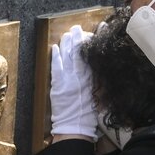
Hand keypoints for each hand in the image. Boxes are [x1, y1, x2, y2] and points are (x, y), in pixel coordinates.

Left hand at [50, 24, 97, 139]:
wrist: (75, 127)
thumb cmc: (89, 115)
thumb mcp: (99, 95)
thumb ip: (97, 80)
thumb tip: (97, 66)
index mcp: (92, 78)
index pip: (93, 55)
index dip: (94, 41)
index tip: (98, 30)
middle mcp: (80, 76)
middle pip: (79, 52)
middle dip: (78, 38)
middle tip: (79, 28)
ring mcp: (67, 79)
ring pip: (67, 56)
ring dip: (67, 44)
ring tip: (68, 33)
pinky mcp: (57, 85)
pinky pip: (56, 66)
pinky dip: (56, 56)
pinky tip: (55, 46)